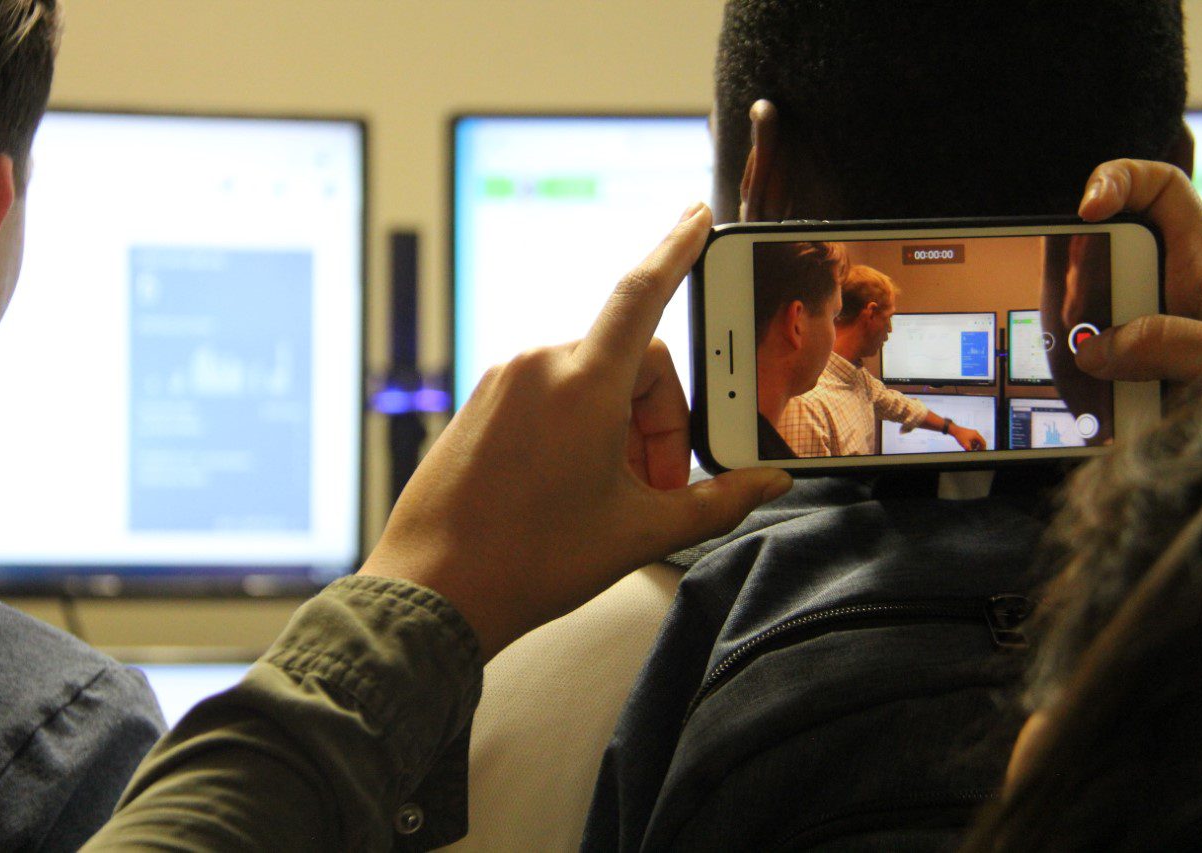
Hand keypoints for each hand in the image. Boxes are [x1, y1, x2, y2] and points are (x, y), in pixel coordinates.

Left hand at [361, 204, 791, 658]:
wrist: (432, 591)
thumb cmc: (532, 562)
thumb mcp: (642, 533)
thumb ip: (718, 501)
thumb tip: (769, 483)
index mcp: (583, 383)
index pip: (643, 291)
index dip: (676, 249)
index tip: (696, 218)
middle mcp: (540, 366)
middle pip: (632, 362)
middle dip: (659, 419)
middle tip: (658, 486)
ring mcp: (504, 382)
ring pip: (590, 379)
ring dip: (619, 428)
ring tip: (614, 497)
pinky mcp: (482, 402)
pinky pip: (550, 393)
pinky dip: (579, 426)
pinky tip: (574, 487)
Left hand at [951, 425, 986, 450]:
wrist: (954, 430)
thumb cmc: (960, 436)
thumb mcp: (966, 445)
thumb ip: (970, 450)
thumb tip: (973, 453)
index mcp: (976, 435)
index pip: (983, 443)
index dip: (983, 448)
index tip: (982, 452)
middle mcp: (975, 433)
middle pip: (980, 442)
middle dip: (979, 447)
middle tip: (977, 451)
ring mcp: (972, 432)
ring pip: (976, 440)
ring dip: (975, 445)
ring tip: (971, 449)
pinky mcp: (969, 433)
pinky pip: (973, 439)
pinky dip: (972, 443)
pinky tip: (968, 446)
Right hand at [1074, 159, 1201, 384]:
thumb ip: (1178, 344)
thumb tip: (1100, 348)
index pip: (1159, 195)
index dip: (1118, 183)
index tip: (1088, 210)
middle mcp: (1177, 303)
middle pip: (1104, 268)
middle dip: (1077, 290)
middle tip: (1074, 323)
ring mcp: (1157, 350)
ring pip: (1094, 333)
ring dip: (1078, 357)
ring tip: (1080, 386)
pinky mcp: (1147, 395)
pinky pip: (1101, 387)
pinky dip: (1090, 403)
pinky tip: (1090, 422)